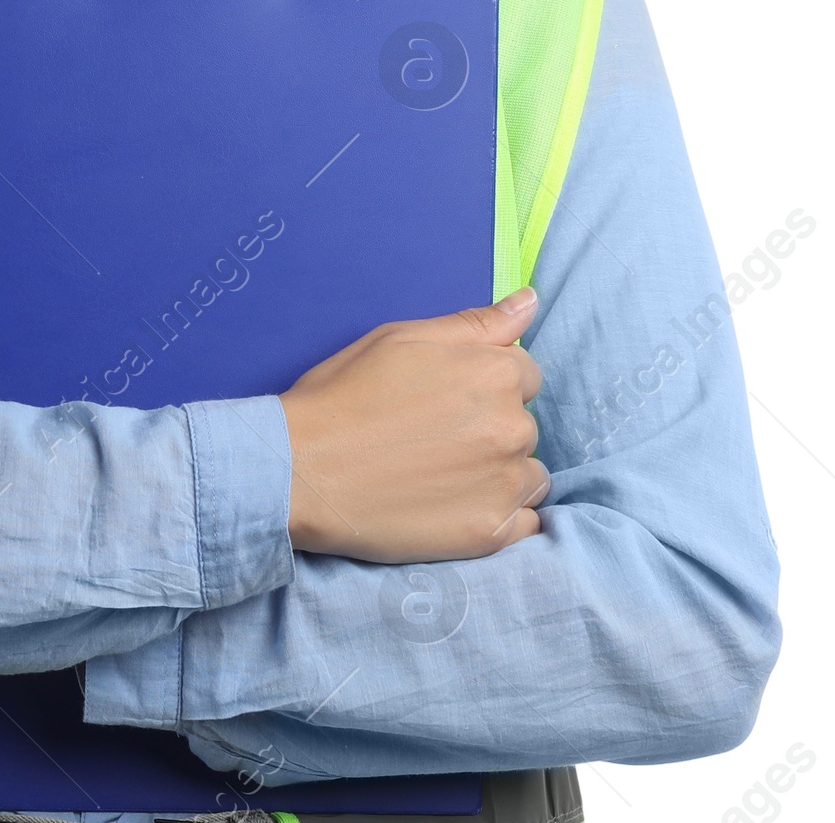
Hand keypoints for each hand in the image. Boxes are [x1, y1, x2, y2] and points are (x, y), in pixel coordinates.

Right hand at [278, 287, 548, 563]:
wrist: (303, 470)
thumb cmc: (345, 395)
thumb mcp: (403, 338)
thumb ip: (476, 323)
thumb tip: (530, 301)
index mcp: (494, 373)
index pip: (525, 373)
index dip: (486, 382)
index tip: (448, 397)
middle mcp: (512, 427)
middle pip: (524, 423)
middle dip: (491, 426)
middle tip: (434, 436)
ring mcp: (504, 484)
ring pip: (529, 474)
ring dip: (502, 472)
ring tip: (444, 475)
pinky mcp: (491, 533)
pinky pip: (525, 522)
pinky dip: (501, 515)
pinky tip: (457, 507)